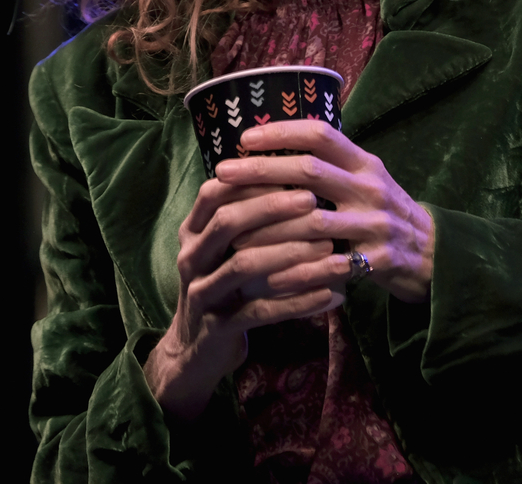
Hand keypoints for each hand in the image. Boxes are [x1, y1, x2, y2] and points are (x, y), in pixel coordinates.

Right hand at [143, 177, 345, 420]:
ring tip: (329, 247)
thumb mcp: (225, 250)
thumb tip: (297, 179)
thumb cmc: (224, 286)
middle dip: (271, 208)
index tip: (290, 172)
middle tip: (313, 200)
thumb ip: (246, 219)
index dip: (251, 179)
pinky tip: (329, 294)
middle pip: (227, 222)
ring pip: (244, 265)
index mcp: (192, 232)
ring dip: (290, 253)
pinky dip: (297, 302)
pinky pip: (260, 310)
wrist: (196, 350)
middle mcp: (191, 257)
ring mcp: (202, 292)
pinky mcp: (218, 326)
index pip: (215, 192)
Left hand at [214, 119, 435, 304]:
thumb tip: (272, 144)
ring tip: (232, 229)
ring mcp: (376, 224)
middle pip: (310, 172)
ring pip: (314, 222)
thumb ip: (330, 164)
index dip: (282, 133)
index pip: (322, 135)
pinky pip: (330, 266)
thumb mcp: (365, 178)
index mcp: (365, 163)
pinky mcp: (378, 260)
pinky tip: (266, 276)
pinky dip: (297, 272)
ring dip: (269, 226)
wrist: (431, 253)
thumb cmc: (382, 212)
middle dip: (261, 171)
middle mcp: (370, 188)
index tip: (245, 138)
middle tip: (222, 172)